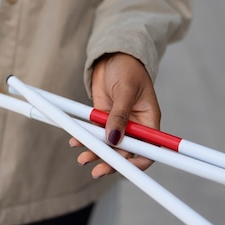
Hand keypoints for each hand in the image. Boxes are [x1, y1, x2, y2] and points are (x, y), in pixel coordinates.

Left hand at [72, 53, 158, 176]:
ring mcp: (118, 124)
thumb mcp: (125, 90)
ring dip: (95, 153)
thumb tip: (113, 139)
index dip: (138, 162)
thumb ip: (119, 115)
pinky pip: (95, 134)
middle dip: (111, 161)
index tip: (123, 167)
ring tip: (82, 158)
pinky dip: (85, 139)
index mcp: (149, 120)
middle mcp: (135, 126)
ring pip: (108, 146)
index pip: (149, 149)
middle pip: (125, 152)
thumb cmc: (127, 68)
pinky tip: (75, 141)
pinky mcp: (103, 119)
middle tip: (96, 169)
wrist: (112, 55)